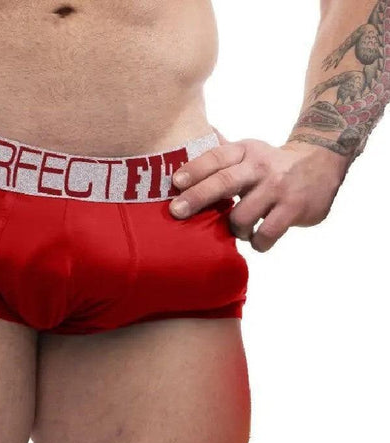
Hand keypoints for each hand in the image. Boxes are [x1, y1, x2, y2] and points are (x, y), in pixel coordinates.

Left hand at [169, 136, 350, 251]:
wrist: (322, 162)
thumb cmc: (270, 164)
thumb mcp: (247, 151)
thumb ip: (218, 153)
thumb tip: (180, 145)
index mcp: (245, 151)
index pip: (217, 157)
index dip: (195, 169)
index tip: (176, 182)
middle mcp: (261, 167)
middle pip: (225, 182)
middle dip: (198, 197)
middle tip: (177, 211)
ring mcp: (279, 188)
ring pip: (242, 216)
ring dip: (235, 229)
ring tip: (240, 228)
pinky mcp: (294, 209)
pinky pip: (266, 234)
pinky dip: (257, 242)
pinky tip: (258, 238)